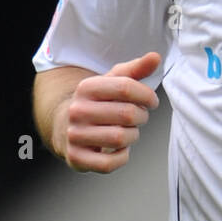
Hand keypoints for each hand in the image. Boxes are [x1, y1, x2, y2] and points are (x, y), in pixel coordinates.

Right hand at [60, 52, 161, 171]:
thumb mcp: (113, 82)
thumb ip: (136, 70)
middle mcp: (76, 110)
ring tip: (128, 132)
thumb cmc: (98, 103)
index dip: (147, 96)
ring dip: (133, 136)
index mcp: (86, 87)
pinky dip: (122, 157)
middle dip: (141, 117)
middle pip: (127, 114)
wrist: (66, 127)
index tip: (152, 102)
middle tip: (139, 118)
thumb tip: (156, 57)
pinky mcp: (75, 158)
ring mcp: (74, 135)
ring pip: (121, 139)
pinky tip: (119, 149)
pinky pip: (109, 163)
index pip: (126, 87)